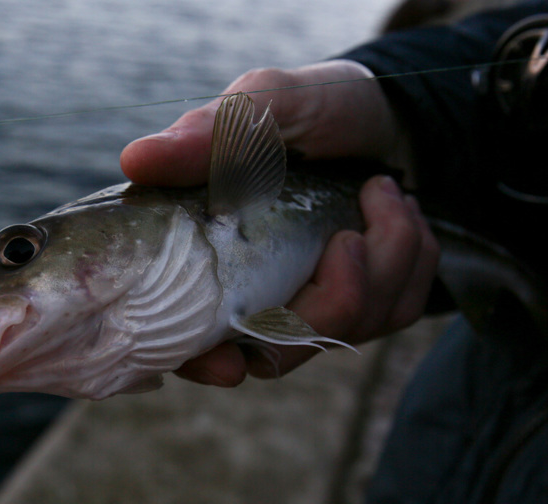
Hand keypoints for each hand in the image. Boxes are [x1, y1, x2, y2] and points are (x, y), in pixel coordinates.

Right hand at [120, 61, 438, 386]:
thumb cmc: (314, 108)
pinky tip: (399, 213)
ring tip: (381, 192)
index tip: (226, 364)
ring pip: (345, 332)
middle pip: (280, 353)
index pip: (186, 336)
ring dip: (384, 262)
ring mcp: (313, 306)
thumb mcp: (267, 104)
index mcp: (211, 253)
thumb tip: (136, 160)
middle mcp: (257, 292)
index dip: (201, 361)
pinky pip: (395, 312)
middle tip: (351, 234)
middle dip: (333, 300)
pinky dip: (411, 260)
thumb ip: (211, 133)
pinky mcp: (367, 307)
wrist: (384, 114)